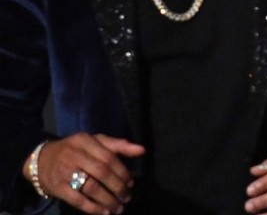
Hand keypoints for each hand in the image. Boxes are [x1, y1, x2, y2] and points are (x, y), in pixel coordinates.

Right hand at [23, 133, 144, 214]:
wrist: (40, 160)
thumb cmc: (75, 150)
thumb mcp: (94, 141)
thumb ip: (118, 145)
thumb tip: (142, 150)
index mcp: (86, 141)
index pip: (109, 157)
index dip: (122, 172)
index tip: (131, 183)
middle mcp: (75, 155)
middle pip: (102, 173)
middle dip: (118, 187)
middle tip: (127, 197)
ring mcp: (64, 172)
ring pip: (91, 188)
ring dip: (107, 200)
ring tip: (118, 208)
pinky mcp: (58, 188)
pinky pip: (77, 200)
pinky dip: (93, 208)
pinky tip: (104, 212)